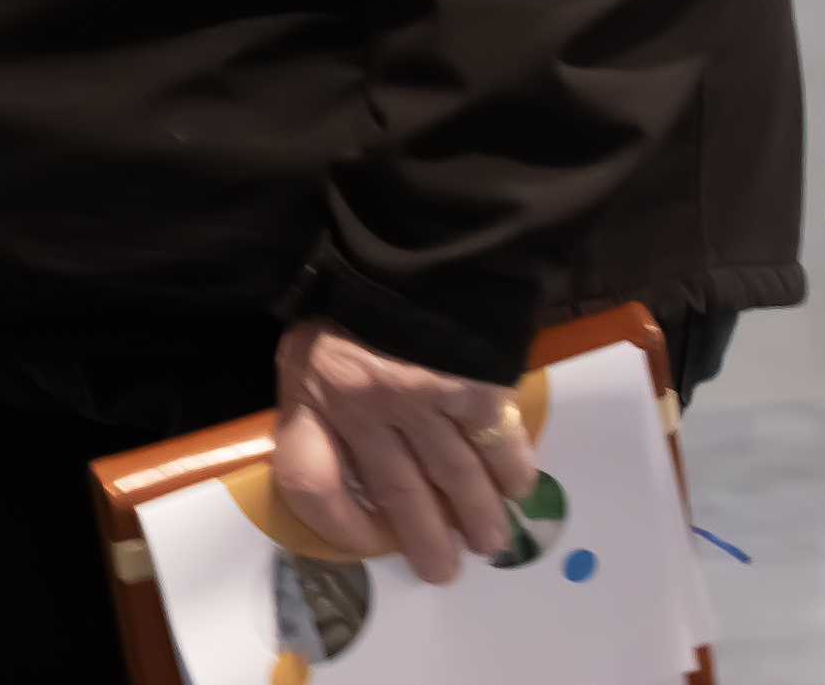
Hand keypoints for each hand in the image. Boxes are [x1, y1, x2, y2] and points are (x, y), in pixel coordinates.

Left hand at [270, 318, 536, 584]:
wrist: (407, 254)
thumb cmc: (350, 308)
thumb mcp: (306, 353)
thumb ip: (316, 406)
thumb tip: (338, 467)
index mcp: (314, 395)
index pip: (309, 479)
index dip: (335, 523)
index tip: (368, 542)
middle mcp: (365, 406)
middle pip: (396, 494)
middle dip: (425, 541)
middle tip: (444, 570)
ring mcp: (422, 399)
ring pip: (454, 478)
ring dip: (477, 517)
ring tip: (490, 543)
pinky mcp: (473, 387)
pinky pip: (497, 444)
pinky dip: (511, 470)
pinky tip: (518, 486)